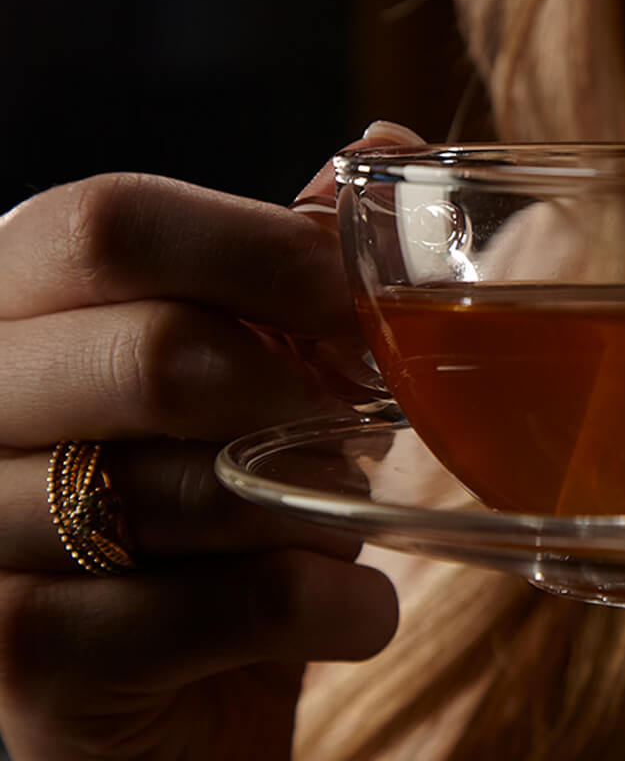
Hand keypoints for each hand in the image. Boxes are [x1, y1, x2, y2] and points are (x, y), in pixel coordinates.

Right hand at [0, 123, 420, 759]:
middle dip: (294, 392)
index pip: (111, 222)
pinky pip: (213, 609)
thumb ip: (299, 250)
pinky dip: (326, 605)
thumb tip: (389, 143)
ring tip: (341, 515)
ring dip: (315, 506)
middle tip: (360, 422)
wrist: (177, 679)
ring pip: (190, 489)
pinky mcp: (20, 657)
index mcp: (13, 297)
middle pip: (156, 354)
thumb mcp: (254, 351)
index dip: (264, 252)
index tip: (360, 301)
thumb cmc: (216, 484)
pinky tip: (352, 606)